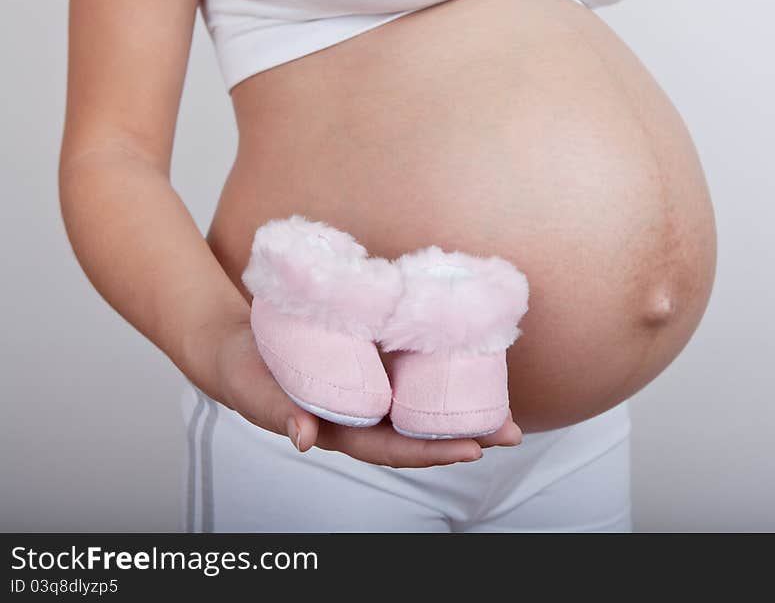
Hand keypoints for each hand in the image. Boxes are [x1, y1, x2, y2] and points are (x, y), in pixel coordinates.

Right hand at [210, 322, 522, 467]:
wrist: (237, 348)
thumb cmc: (245, 375)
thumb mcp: (256, 393)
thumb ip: (276, 413)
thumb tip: (305, 436)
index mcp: (340, 430)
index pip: (392, 448)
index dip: (432, 451)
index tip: (473, 450)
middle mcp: (364, 414)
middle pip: (419, 433)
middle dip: (466, 436)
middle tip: (512, 433)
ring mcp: (371, 390)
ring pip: (421, 406)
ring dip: (463, 410)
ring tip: (507, 412)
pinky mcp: (372, 364)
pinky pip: (412, 373)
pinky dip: (442, 373)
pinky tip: (473, 365)